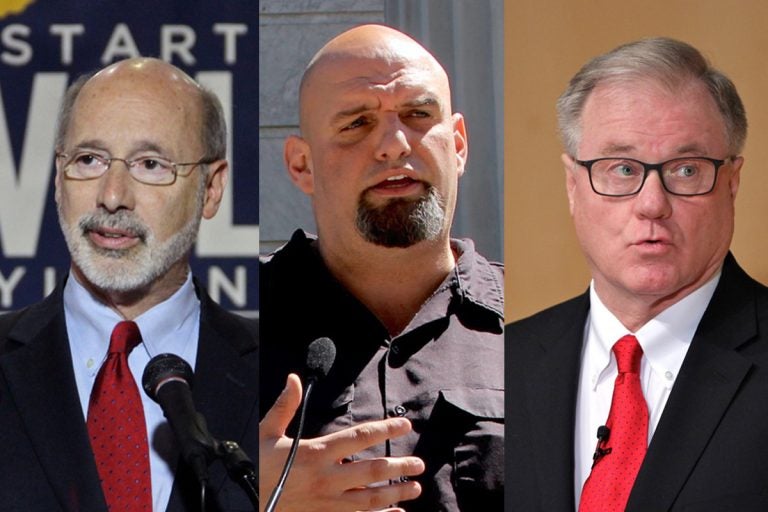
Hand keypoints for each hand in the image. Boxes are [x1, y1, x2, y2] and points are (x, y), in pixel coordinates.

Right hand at [259, 374, 423, 511]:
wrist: (243, 504)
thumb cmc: (258, 468)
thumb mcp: (266, 434)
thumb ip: (284, 406)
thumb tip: (293, 379)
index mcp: (316, 452)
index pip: (359, 437)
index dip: (385, 428)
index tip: (404, 423)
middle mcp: (327, 478)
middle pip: (373, 470)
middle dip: (400, 466)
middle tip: (419, 462)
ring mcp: (328, 502)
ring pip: (371, 499)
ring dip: (397, 492)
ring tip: (416, 486)